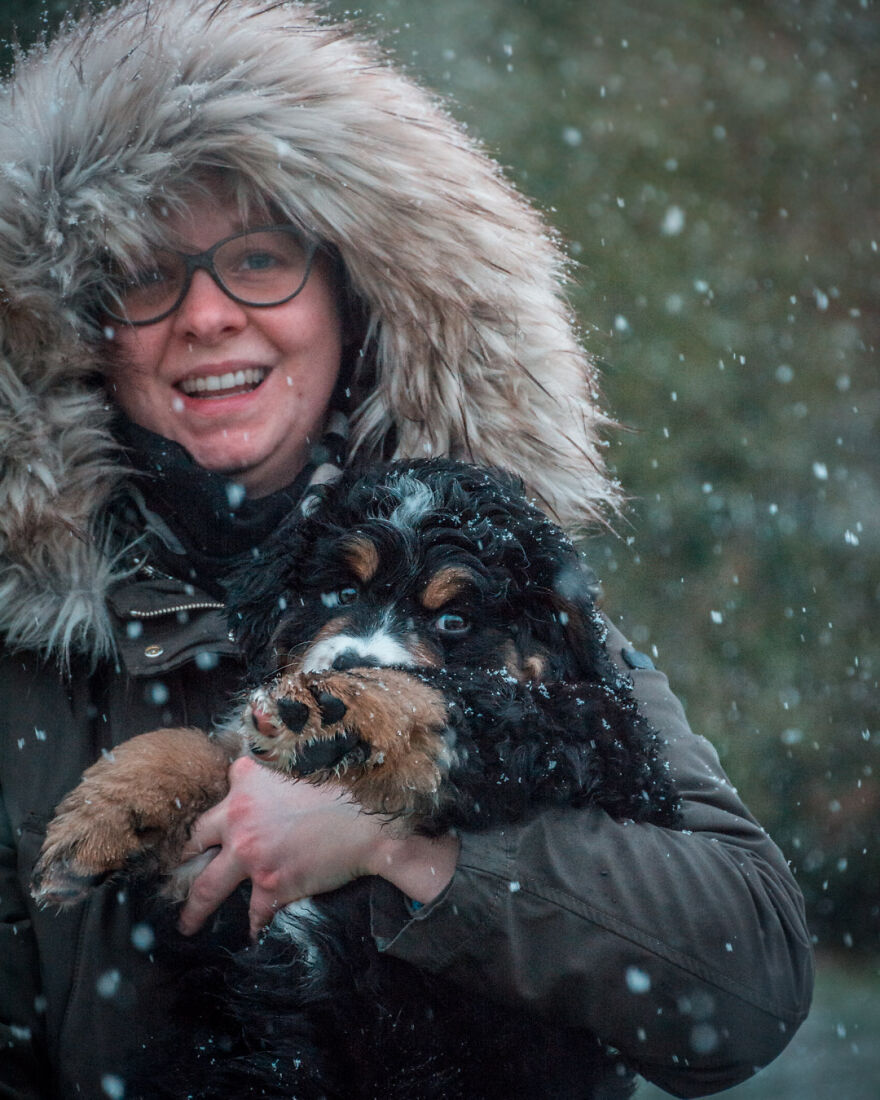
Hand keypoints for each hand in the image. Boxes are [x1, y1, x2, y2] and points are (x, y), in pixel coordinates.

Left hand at [177, 756, 459, 938]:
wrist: (369, 816)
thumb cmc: (344, 781)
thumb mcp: (301, 753)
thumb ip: (274, 746)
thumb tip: (259, 716)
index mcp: (246, 781)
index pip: (219, 795)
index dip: (212, 815)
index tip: (203, 831)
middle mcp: (239, 818)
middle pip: (195, 843)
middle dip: (183, 860)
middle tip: (173, 873)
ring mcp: (252, 856)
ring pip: (208, 888)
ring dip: (196, 909)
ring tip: (188, 924)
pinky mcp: (271, 885)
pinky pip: (255, 911)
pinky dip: (254, 924)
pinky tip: (252, 933)